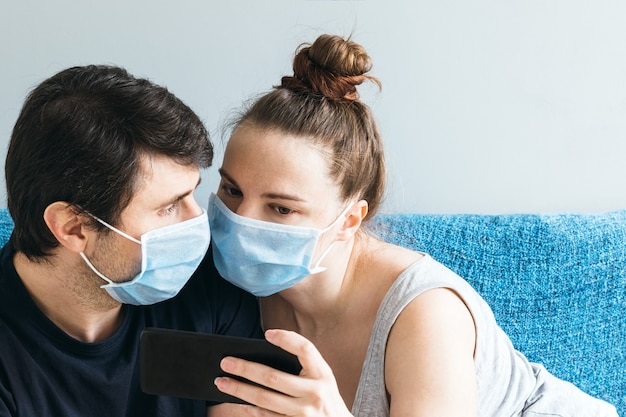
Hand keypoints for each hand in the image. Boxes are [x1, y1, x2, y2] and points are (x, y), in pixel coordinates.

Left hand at [214, 329, 352, 416]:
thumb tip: (265, 352)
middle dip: (246, 369)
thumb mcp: (323, 378)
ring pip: (264, 399)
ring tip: (222, 382)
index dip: (286, 339)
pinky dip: (251, 409)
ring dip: (239, 390)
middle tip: (225, 362)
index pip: (305, 349)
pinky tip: (240, 402)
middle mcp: (315, 393)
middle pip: (273, 377)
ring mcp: (304, 413)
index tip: (267, 333)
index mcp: (323, 374)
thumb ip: (305, 365)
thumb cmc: (325, 398)